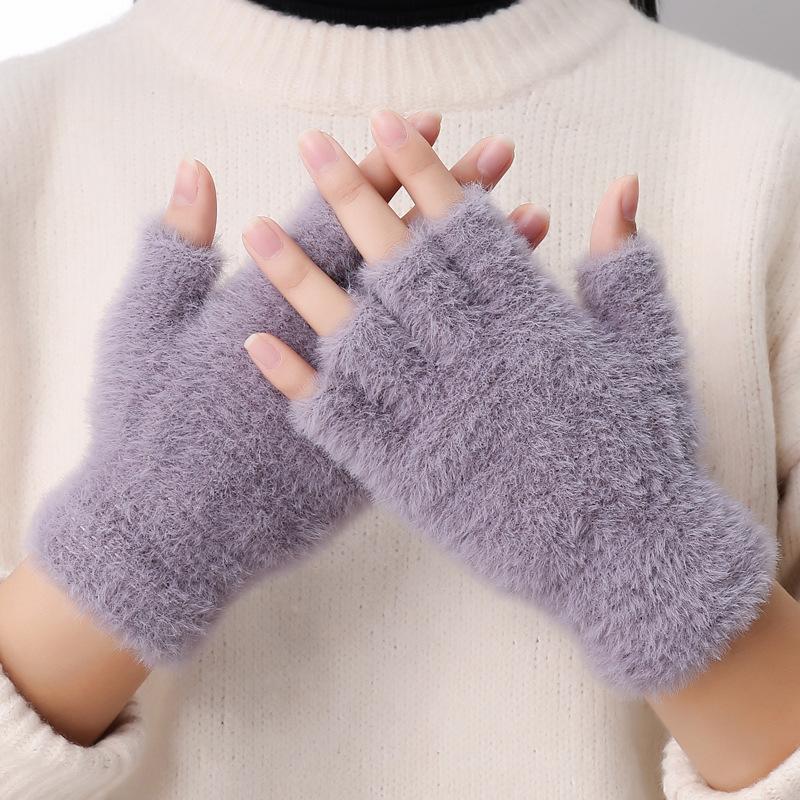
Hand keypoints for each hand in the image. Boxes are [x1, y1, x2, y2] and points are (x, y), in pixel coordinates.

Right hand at [5, 110, 521, 742]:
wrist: (172, 532)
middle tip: (499, 153)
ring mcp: (360, 397)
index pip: (339, 220)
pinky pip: (442, 385)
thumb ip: (172, 251)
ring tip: (534, 218)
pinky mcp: (378, 444)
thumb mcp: (140, 331)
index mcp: (272, 305)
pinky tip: (515, 319)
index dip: (381, 170)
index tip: (425, 127)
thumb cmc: (146, 429)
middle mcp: (329, 343)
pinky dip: (477, 351)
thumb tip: (197, 170)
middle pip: (401, 257)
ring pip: (433, 319)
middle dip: (450, 201)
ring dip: (483, 270)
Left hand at [246, 108, 773, 696]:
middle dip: (354, 197)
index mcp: (530, 321)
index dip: (423, 172)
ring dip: (303, 279)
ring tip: (258, 227)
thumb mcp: (649, 351)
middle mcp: (474, 356)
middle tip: (312, 145)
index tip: (387, 124)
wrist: (625, 552)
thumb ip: (626, 270)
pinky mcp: (407, 473)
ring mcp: (434, 414)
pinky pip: (342, 420)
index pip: (463, 227)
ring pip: (356, 332)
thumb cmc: (641, 452)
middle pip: (400, 262)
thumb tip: (619, 189)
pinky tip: (257, 345)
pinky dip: (298, 381)